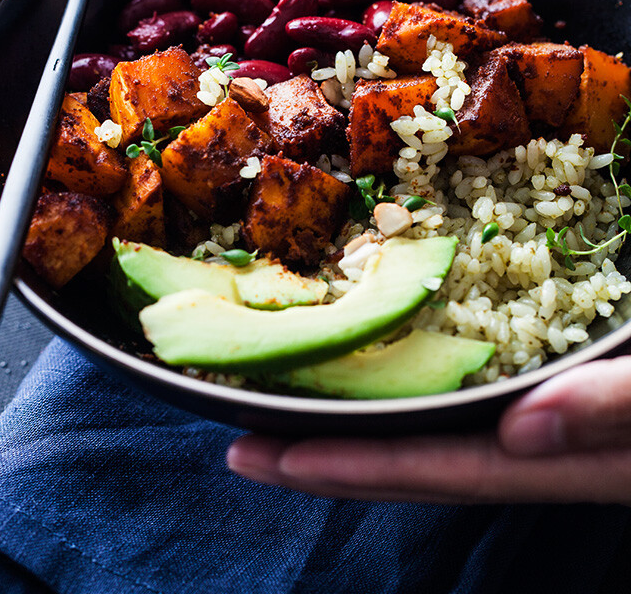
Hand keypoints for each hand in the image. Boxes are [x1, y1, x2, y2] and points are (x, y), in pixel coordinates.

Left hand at [227, 354, 630, 503]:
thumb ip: (619, 411)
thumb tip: (522, 427)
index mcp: (568, 457)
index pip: (436, 467)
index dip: (349, 465)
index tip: (263, 456)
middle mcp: (543, 447)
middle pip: (418, 460)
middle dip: (327, 458)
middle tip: (240, 443)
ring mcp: (548, 423)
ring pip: (438, 434)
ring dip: (362, 424)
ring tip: (289, 408)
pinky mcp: (554, 389)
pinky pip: (470, 394)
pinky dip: (417, 388)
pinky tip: (385, 368)